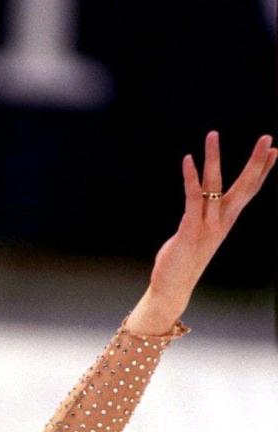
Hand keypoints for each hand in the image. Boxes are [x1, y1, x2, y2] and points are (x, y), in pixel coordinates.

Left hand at [148, 129, 276, 315]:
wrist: (172, 289)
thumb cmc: (184, 261)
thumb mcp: (201, 234)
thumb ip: (205, 217)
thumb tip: (204, 202)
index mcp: (226, 221)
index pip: (249, 192)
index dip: (262, 171)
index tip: (274, 150)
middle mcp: (221, 222)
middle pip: (244, 187)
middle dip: (256, 162)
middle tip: (267, 137)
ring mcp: (207, 226)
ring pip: (215, 185)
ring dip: (214, 158)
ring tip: (213, 134)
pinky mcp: (190, 230)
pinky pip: (192, 198)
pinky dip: (190, 177)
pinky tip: (188, 158)